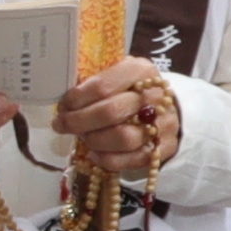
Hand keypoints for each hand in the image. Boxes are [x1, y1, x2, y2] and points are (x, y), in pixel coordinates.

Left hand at [49, 56, 183, 176]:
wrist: (168, 109)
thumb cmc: (132, 90)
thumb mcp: (117, 74)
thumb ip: (95, 81)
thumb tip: (63, 95)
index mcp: (140, 70)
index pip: (103, 86)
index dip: (77, 98)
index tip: (63, 106)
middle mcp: (154, 96)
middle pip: (111, 112)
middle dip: (79, 121)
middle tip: (62, 124)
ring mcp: (162, 124)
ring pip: (122, 138)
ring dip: (94, 140)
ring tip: (82, 137)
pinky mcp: (163, 149)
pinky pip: (131, 160)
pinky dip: (107, 159)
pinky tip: (94, 153)